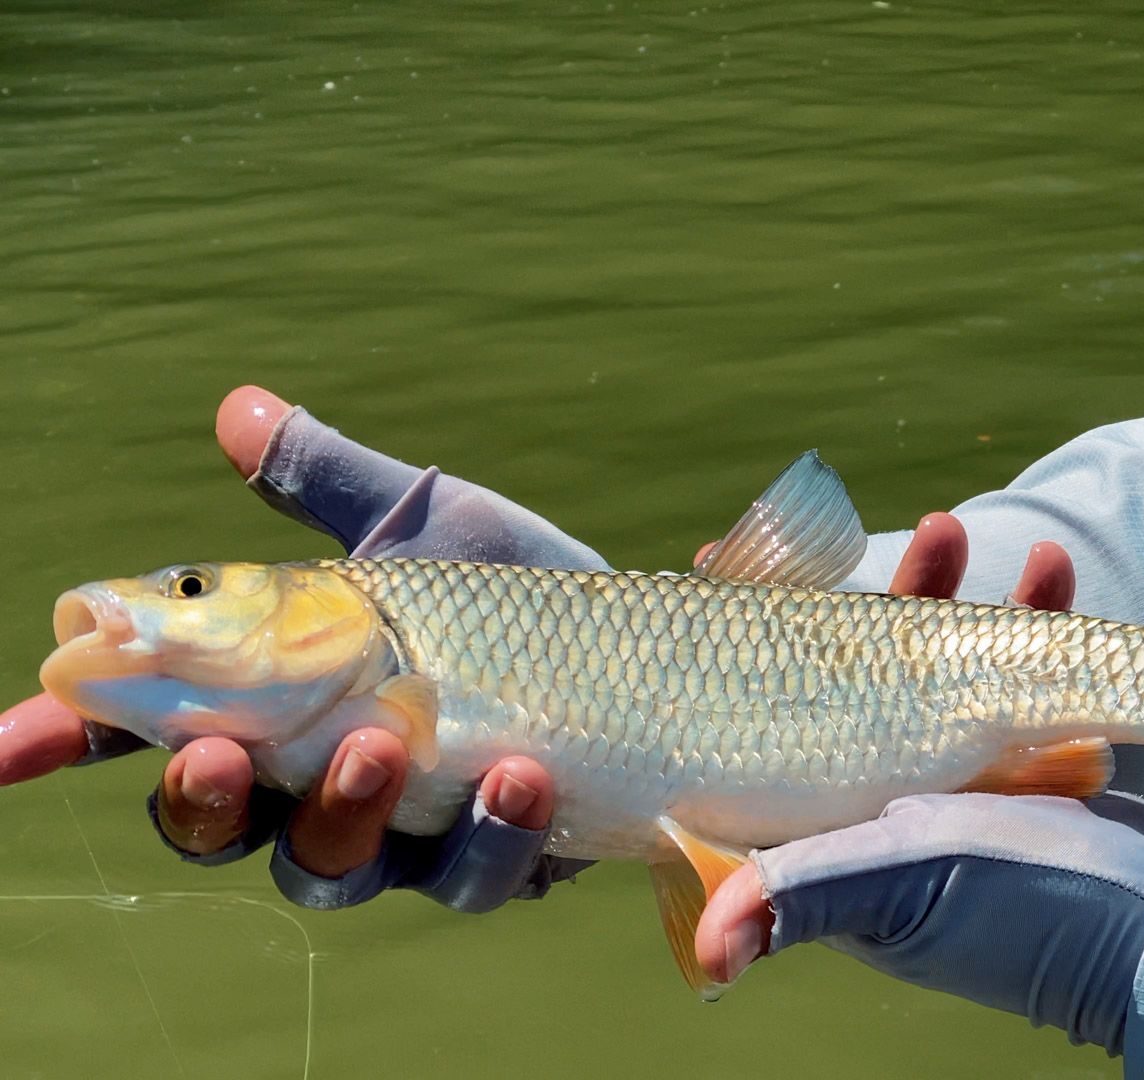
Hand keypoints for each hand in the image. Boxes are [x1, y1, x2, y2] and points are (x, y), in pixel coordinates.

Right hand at [0, 386, 593, 909]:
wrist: (645, 646)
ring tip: (383, 749)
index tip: (4, 747)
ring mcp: (405, 834)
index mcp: (274, 706)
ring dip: (346, 817)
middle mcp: (318, 785)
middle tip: (231, 754)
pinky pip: (474, 880)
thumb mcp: (419, 522)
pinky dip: (488, 837)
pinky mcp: (495, 860)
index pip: (144, 731)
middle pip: (222, 828)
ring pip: (333, 868)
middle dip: (211, 800)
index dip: (64, 739)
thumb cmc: (512, 590)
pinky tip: (520, 777)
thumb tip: (239, 407)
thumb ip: (328, 483)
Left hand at [691, 522, 1143, 1048]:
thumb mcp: (892, 888)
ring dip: (961, 595)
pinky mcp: (1031, 771)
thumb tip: (708, 953)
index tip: (730, 564)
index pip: (764, 723)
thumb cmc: (1014, 917)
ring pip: (944, 664)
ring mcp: (964, 782)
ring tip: (973, 535)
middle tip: (934, 533)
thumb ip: (802, 891)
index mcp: (834, 823)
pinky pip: (1018, 678)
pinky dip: (1033, 620)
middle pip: (863, 674)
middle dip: (891, 597)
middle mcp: (888, 798)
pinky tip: (1050, 568)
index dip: (746, 646)